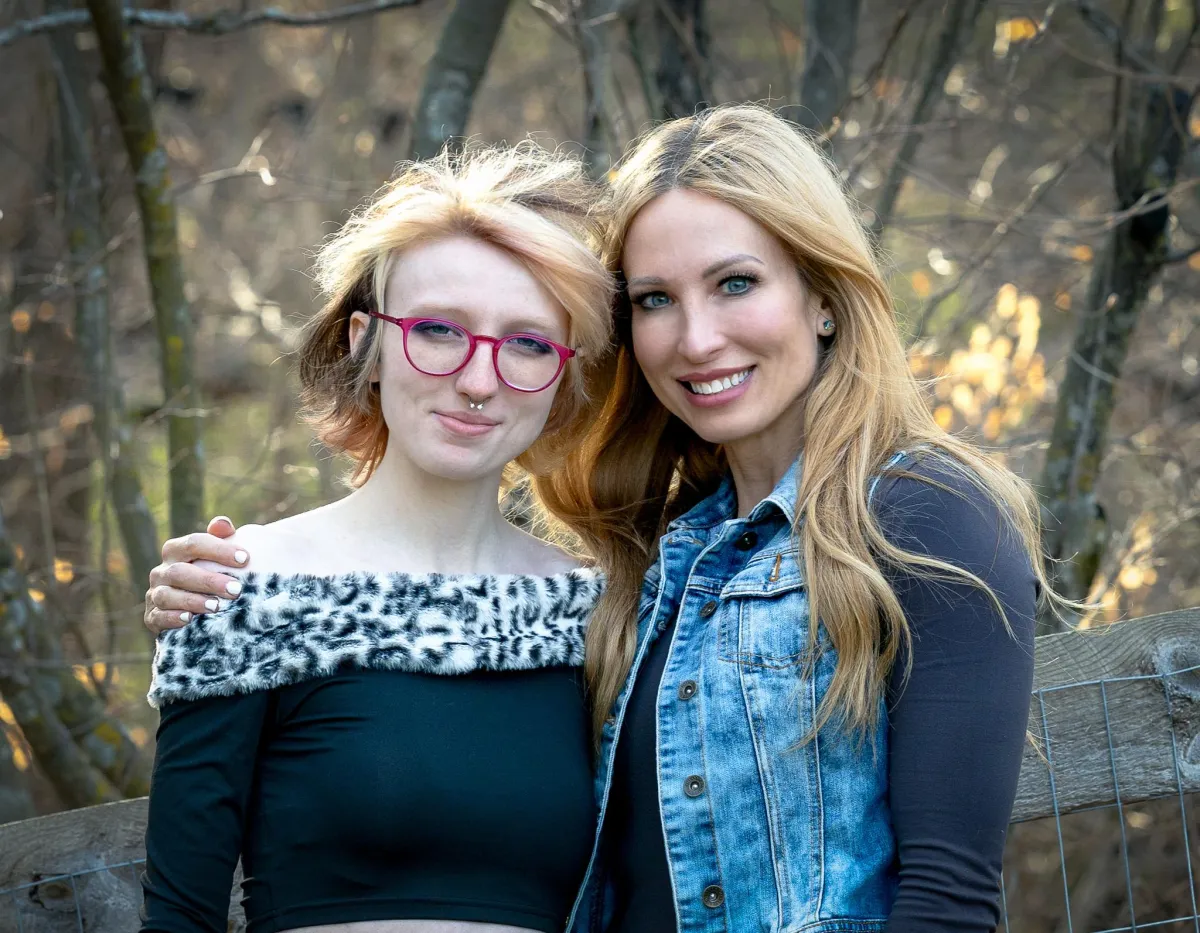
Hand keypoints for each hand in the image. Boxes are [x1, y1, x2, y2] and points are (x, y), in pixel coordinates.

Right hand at [144, 516, 248, 634]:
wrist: (193, 609)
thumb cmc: (211, 573)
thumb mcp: (217, 554)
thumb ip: (221, 537)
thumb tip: (222, 523)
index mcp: (175, 551)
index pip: (193, 543)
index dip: (219, 549)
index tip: (245, 559)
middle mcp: (161, 571)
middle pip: (180, 571)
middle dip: (209, 580)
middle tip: (236, 589)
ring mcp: (155, 594)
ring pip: (167, 595)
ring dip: (192, 600)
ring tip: (216, 606)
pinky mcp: (152, 617)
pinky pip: (158, 617)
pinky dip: (172, 618)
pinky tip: (189, 619)